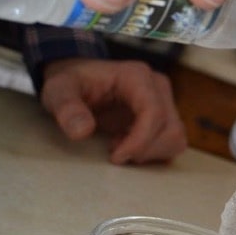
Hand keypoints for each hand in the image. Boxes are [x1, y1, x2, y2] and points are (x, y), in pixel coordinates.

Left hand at [40, 58, 186, 163]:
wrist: (79, 80)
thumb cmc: (71, 83)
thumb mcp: (59, 91)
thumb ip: (67, 108)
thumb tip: (82, 131)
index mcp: (137, 76)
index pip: (154, 112)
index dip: (140, 141)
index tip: (116, 157)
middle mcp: (158, 87)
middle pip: (170, 129)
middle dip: (144, 149)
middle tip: (114, 152)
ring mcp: (165, 102)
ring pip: (176, 138)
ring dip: (151, 152)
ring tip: (121, 147)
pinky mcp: (166, 117)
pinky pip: (173, 142)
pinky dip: (155, 152)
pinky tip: (130, 146)